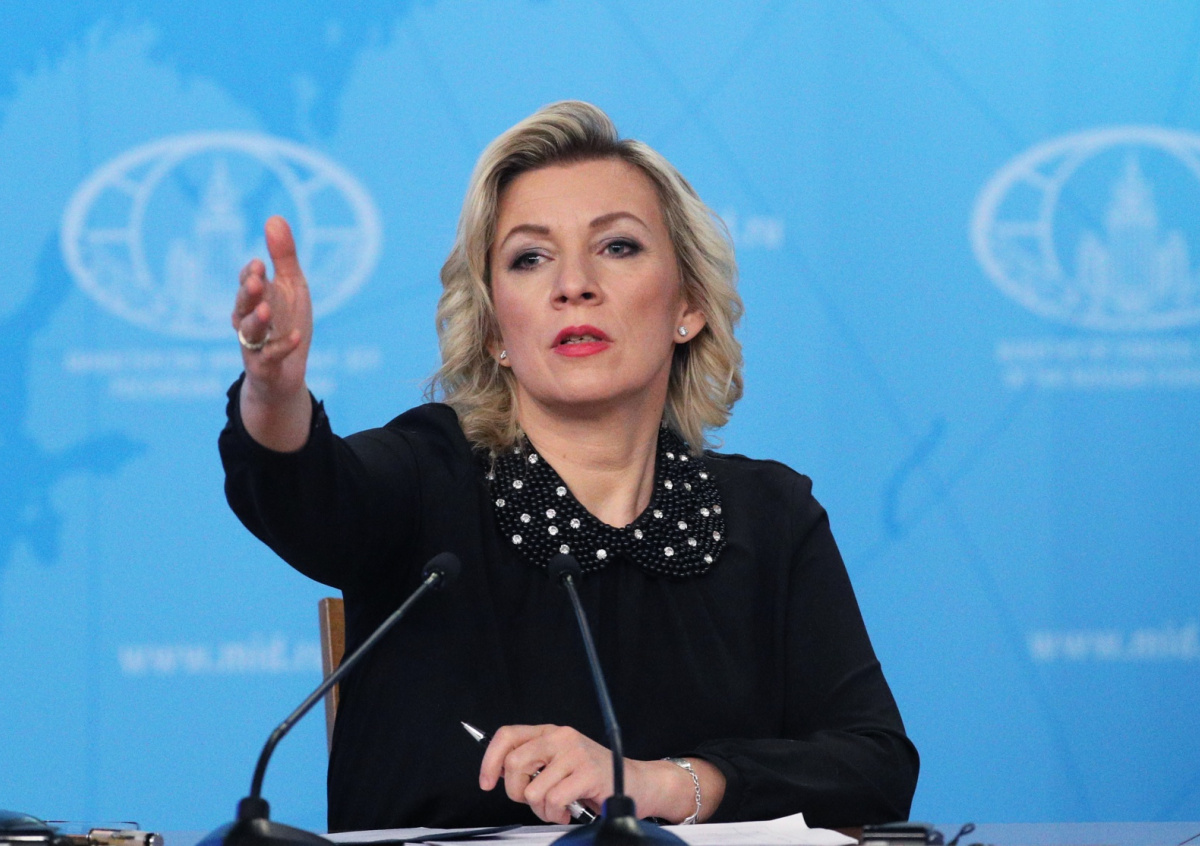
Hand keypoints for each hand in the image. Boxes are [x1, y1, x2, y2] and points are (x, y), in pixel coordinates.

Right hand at [231, 216, 313, 450]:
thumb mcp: (292, 287)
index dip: (252, 274)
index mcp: (257, 298)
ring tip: (266, 311)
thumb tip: (274, 216)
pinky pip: (270, 357)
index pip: (248, 282)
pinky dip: (283, 347)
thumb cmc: (286, 323)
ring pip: (248, 332)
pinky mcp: (265, 367)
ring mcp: (255, 345)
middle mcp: (250, 320)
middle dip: (248, 292)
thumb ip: (284, 256)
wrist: (285, 373)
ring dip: (256, 320)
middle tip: (256, 281)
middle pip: (242, 304)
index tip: (261, 265)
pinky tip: (295, 337)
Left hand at [478, 725, 724, 823]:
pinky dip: (557, 813)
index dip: (490, 760)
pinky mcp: (588, 773)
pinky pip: (554, 800)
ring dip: (542, 808)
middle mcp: (562, 738)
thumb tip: (499, 775)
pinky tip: (570, 809)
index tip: (486, 782)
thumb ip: (536, 764)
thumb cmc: (597, 777)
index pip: (508, 736)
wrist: (638, 783)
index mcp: (552, 733)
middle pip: (514, 763)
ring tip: (558, 805)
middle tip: (534, 800)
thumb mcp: (562, 763)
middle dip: (516, 792)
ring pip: (532, 790)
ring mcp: (575, 753)